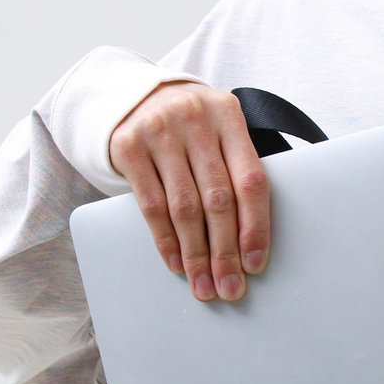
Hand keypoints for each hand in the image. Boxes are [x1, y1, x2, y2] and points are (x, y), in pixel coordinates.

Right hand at [109, 82, 269, 301]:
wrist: (136, 95)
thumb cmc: (192, 128)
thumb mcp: (220, 133)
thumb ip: (237, 170)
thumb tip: (254, 242)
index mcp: (228, 115)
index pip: (250, 181)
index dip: (255, 227)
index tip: (255, 264)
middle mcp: (195, 119)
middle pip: (217, 200)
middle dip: (225, 252)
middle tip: (230, 287)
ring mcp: (159, 130)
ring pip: (184, 208)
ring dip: (196, 255)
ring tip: (204, 286)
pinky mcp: (128, 146)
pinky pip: (151, 206)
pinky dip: (166, 241)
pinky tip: (177, 263)